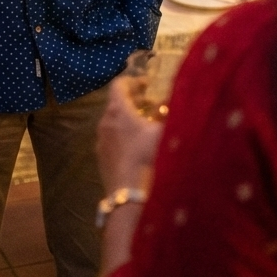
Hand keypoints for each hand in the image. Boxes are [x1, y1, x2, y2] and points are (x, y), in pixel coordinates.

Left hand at [96, 76, 162, 193]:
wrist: (130, 195)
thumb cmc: (148, 157)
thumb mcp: (165, 132)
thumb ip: (170, 113)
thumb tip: (175, 103)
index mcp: (118, 109)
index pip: (119, 83)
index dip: (134, 81)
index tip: (148, 86)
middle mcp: (104, 120)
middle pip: (116, 102)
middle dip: (133, 101)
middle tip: (151, 105)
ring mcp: (100, 140)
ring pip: (113, 121)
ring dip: (128, 119)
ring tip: (146, 127)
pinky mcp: (101, 157)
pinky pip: (112, 138)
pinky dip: (123, 135)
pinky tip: (137, 148)